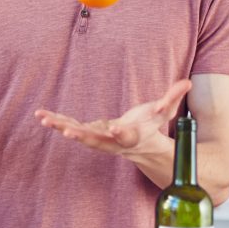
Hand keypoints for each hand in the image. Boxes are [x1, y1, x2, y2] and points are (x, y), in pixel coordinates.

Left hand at [34, 79, 191, 156]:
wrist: (140, 144)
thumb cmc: (151, 126)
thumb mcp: (164, 113)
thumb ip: (173, 98)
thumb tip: (187, 82)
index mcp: (131, 137)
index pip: (126, 136)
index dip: (121, 133)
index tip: (115, 128)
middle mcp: (111, 141)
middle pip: (95, 140)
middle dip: (80, 135)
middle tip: (65, 130)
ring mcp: (97, 139)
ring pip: (76, 134)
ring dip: (59, 126)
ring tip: (43, 119)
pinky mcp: (87, 134)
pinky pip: (69, 128)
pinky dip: (56, 122)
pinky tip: (41, 116)